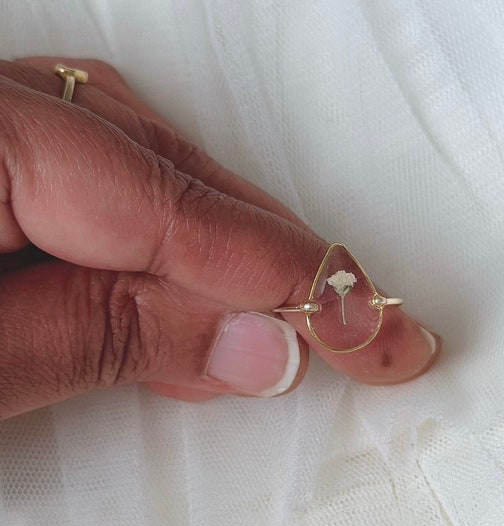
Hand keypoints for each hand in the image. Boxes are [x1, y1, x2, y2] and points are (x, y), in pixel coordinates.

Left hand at [0, 58, 438, 419]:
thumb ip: (104, 337)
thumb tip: (255, 346)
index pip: (174, 205)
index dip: (286, 277)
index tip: (368, 330)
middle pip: (172, 171)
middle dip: (267, 263)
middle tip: (344, 332)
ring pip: (147, 169)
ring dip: (222, 251)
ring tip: (272, 322)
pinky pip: (103, 180)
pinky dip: (159, 238)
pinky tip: (179, 288)